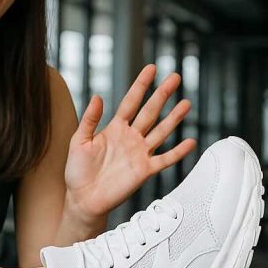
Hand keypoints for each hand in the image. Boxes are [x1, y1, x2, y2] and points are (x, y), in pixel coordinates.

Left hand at [64, 64, 195, 221]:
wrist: (83, 199)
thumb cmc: (77, 171)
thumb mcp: (79, 141)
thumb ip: (90, 120)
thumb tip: (98, 96)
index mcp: (114, 128)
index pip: (131, 101)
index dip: (141, 85)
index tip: (152, 68)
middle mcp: (130, 138)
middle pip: (150, 112)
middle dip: (163, 94)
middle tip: (175, 78)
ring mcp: (140, 153)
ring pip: (161, 131)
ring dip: (174, 118)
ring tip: (187, 103)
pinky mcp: (145, 171)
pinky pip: (165, 159)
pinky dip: (178, 152)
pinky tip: (190, 142)